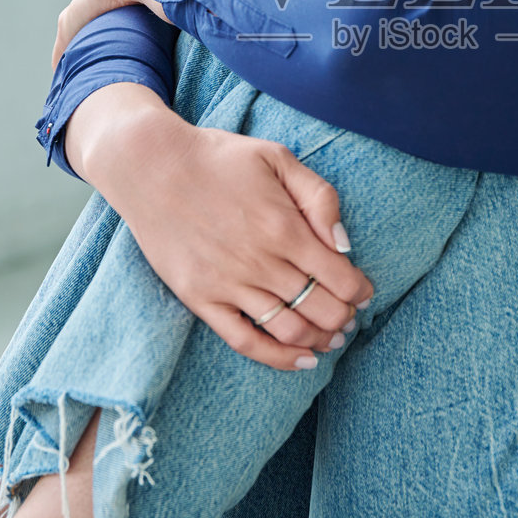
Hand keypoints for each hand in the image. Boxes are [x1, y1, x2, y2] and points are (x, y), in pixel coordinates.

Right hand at [67, 83, 374, 371]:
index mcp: (284, 227)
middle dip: (345, 317)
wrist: (152, 166)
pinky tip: (302, 360)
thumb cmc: (219, 158)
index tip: (366, 293)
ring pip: (290, 330)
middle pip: (321, 309)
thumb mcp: (278, 157)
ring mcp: (229, 284)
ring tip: (332, 338)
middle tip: (351, 316)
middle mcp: (260, 262)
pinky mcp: (201, 299)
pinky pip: (245, 342)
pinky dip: (279, 359)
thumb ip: (319, 197)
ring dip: (320, 340)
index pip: (340, 277)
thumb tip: (344, 243)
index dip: (361, 291)